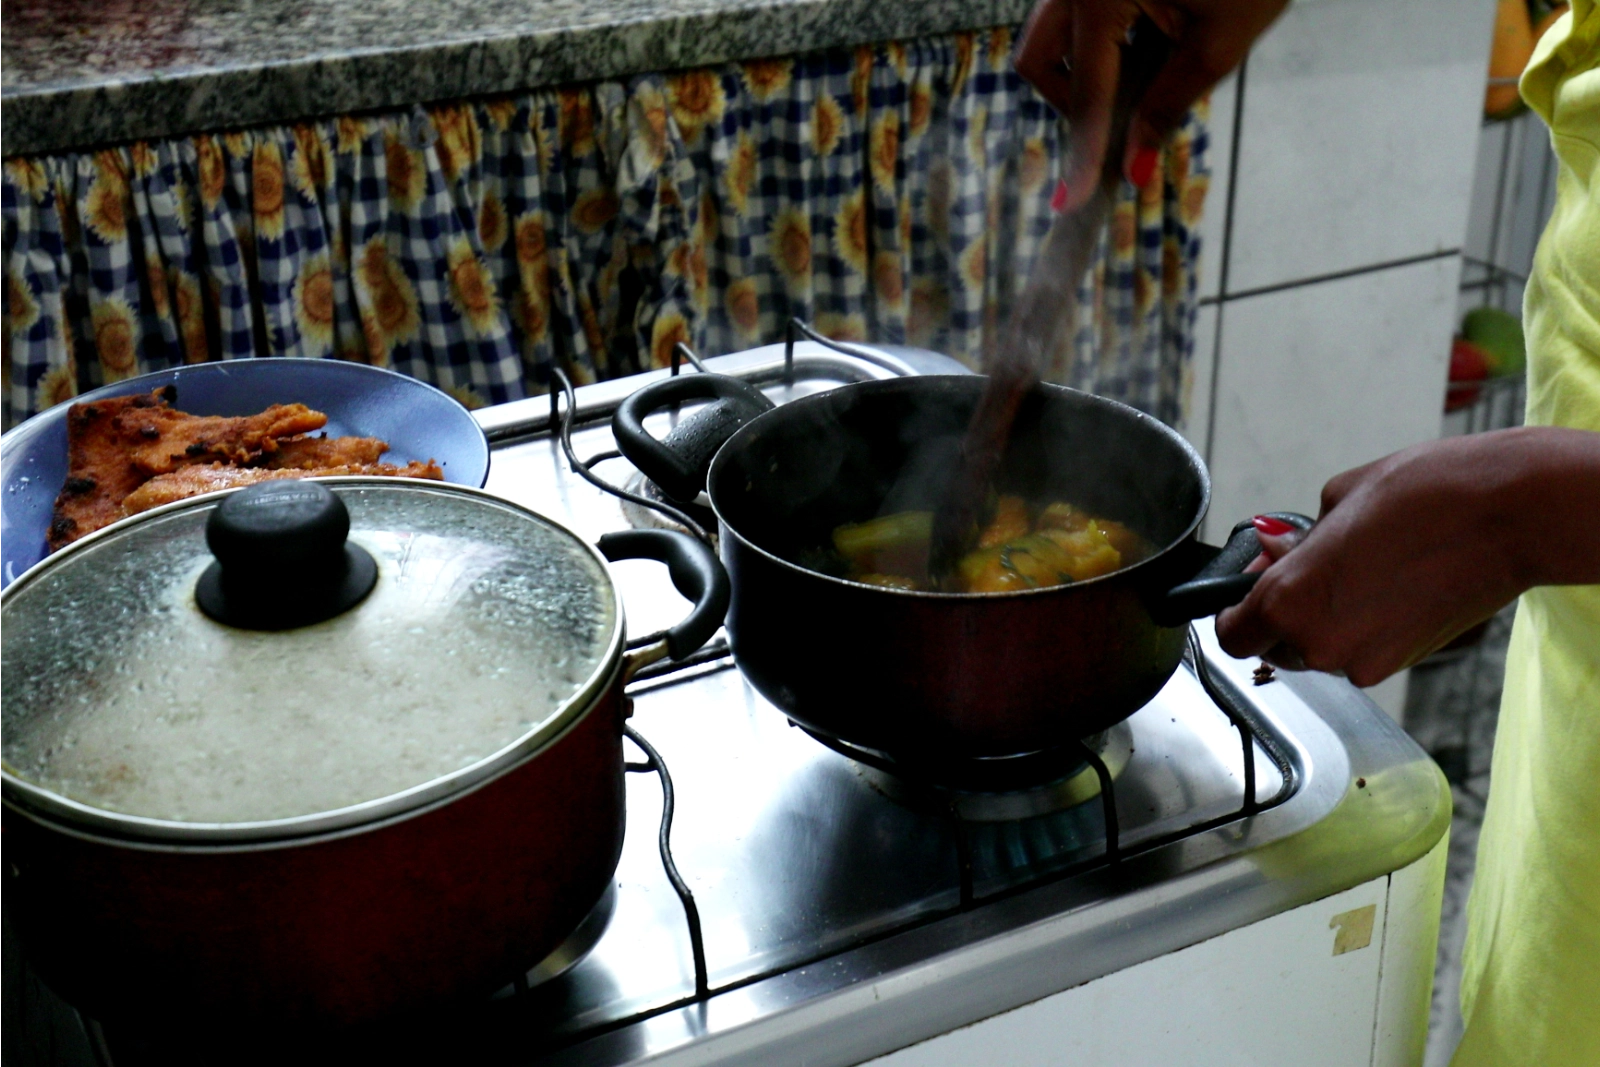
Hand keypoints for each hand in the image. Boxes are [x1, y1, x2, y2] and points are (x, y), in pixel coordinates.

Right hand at [1015, 0, 1287, 211]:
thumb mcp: (1220, 42)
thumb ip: (1169, 104)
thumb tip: (1133, 164)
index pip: (1085, 92)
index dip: (1084, 150)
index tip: (1075, 197)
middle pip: (1038, 59)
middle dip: (1069, 100)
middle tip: (1119, 118)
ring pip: (1048, 33)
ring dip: (1083, 69)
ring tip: (1145, 68)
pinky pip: (1074, 12)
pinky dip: (1099, 40)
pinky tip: (1147, 38)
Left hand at [1214, 427, 1599, 685]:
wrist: (1509, 515)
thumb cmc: (1426, 494)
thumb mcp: (1337, 500)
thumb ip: (1295, 541)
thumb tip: (1275, 554)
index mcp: (1288, 602)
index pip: (1232, 635)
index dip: (1236, 609)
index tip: (1249, 587)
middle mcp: (1317, 644)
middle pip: (1275, 645)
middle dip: (1284, 611)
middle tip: (1312, 567)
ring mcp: (1361, 661)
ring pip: (1319, 649)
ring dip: (1325, 619)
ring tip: (1362, 570)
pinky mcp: (1400, 664)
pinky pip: (1358, 650)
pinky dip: (1362, 626)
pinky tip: (1389, 586)